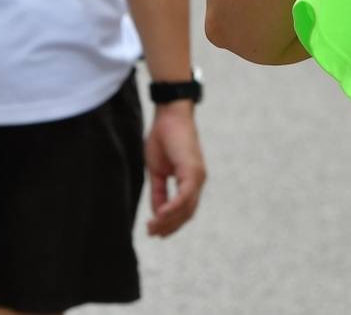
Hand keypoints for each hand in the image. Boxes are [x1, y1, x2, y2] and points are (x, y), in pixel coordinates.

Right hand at [144, 103, 204, 236]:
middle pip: (187, 212)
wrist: (169, 117)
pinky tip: (160, 215)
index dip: (172, 223)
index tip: (155, 232)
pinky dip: (173, 207)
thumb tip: (157, 213)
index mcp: (191, 180)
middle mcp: (198, 180)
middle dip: (170, 226)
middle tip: (152, 234)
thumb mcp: (158, 171)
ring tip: (152, 228)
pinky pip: (185, 195)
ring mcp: (197, 175)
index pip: (185, 209)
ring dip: (170, 220)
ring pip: (187, 207)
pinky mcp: (193, 170)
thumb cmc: (163, 140)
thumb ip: (159, 192)